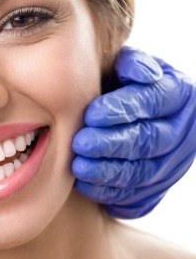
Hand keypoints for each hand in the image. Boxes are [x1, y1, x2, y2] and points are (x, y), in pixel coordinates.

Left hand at [72, 47, 195, 217]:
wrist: (132, 114)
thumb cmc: (121, 84)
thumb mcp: (128, 66)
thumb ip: (131, 64)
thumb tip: (139, 72)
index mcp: (177, 94)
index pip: (153, 101)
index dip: (123, 109)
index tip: (92, 114)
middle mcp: (180, 130)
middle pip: (148, 140)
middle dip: (112, 144)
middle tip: (81, 143)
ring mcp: (170, 162)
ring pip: (141, 171)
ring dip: (108, 171)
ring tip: (78, 167)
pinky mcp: (155, 186)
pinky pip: (134, 194)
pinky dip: (108, 191)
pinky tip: (84, 185)